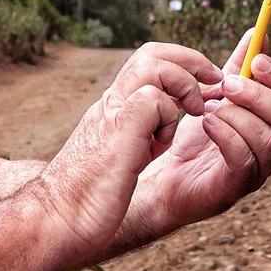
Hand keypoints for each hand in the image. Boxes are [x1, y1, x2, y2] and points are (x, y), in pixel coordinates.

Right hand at [26, 43, 222, 267]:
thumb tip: (157, 132)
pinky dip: (170, 116)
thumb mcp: (120, 155)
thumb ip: (138, 136)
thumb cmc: (88, 197)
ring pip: (154, 63)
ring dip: (184, 84)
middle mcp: (112, 102)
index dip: (180, 65)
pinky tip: (162, 145)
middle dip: (191, 62)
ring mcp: (113, 112)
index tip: (203, 87)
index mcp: (114, 108)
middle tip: (212, 84)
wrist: (57, 218)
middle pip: (152, 52)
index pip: (147, 62)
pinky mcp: (120, 128)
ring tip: (194, 112)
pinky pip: (155, 99)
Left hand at [124, 30, 270, 244]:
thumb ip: (239, 66)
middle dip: (260, 96)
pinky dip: (227, 136)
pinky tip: (207, 123)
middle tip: (229, 84)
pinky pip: (244, 159)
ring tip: (210, 106)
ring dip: (239, 116)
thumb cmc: (196, 136)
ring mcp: (259, 169)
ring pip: (269, 139)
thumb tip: (257, 34)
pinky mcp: (236, 186)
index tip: (256, 61)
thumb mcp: (218, 94)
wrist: (166, 175)